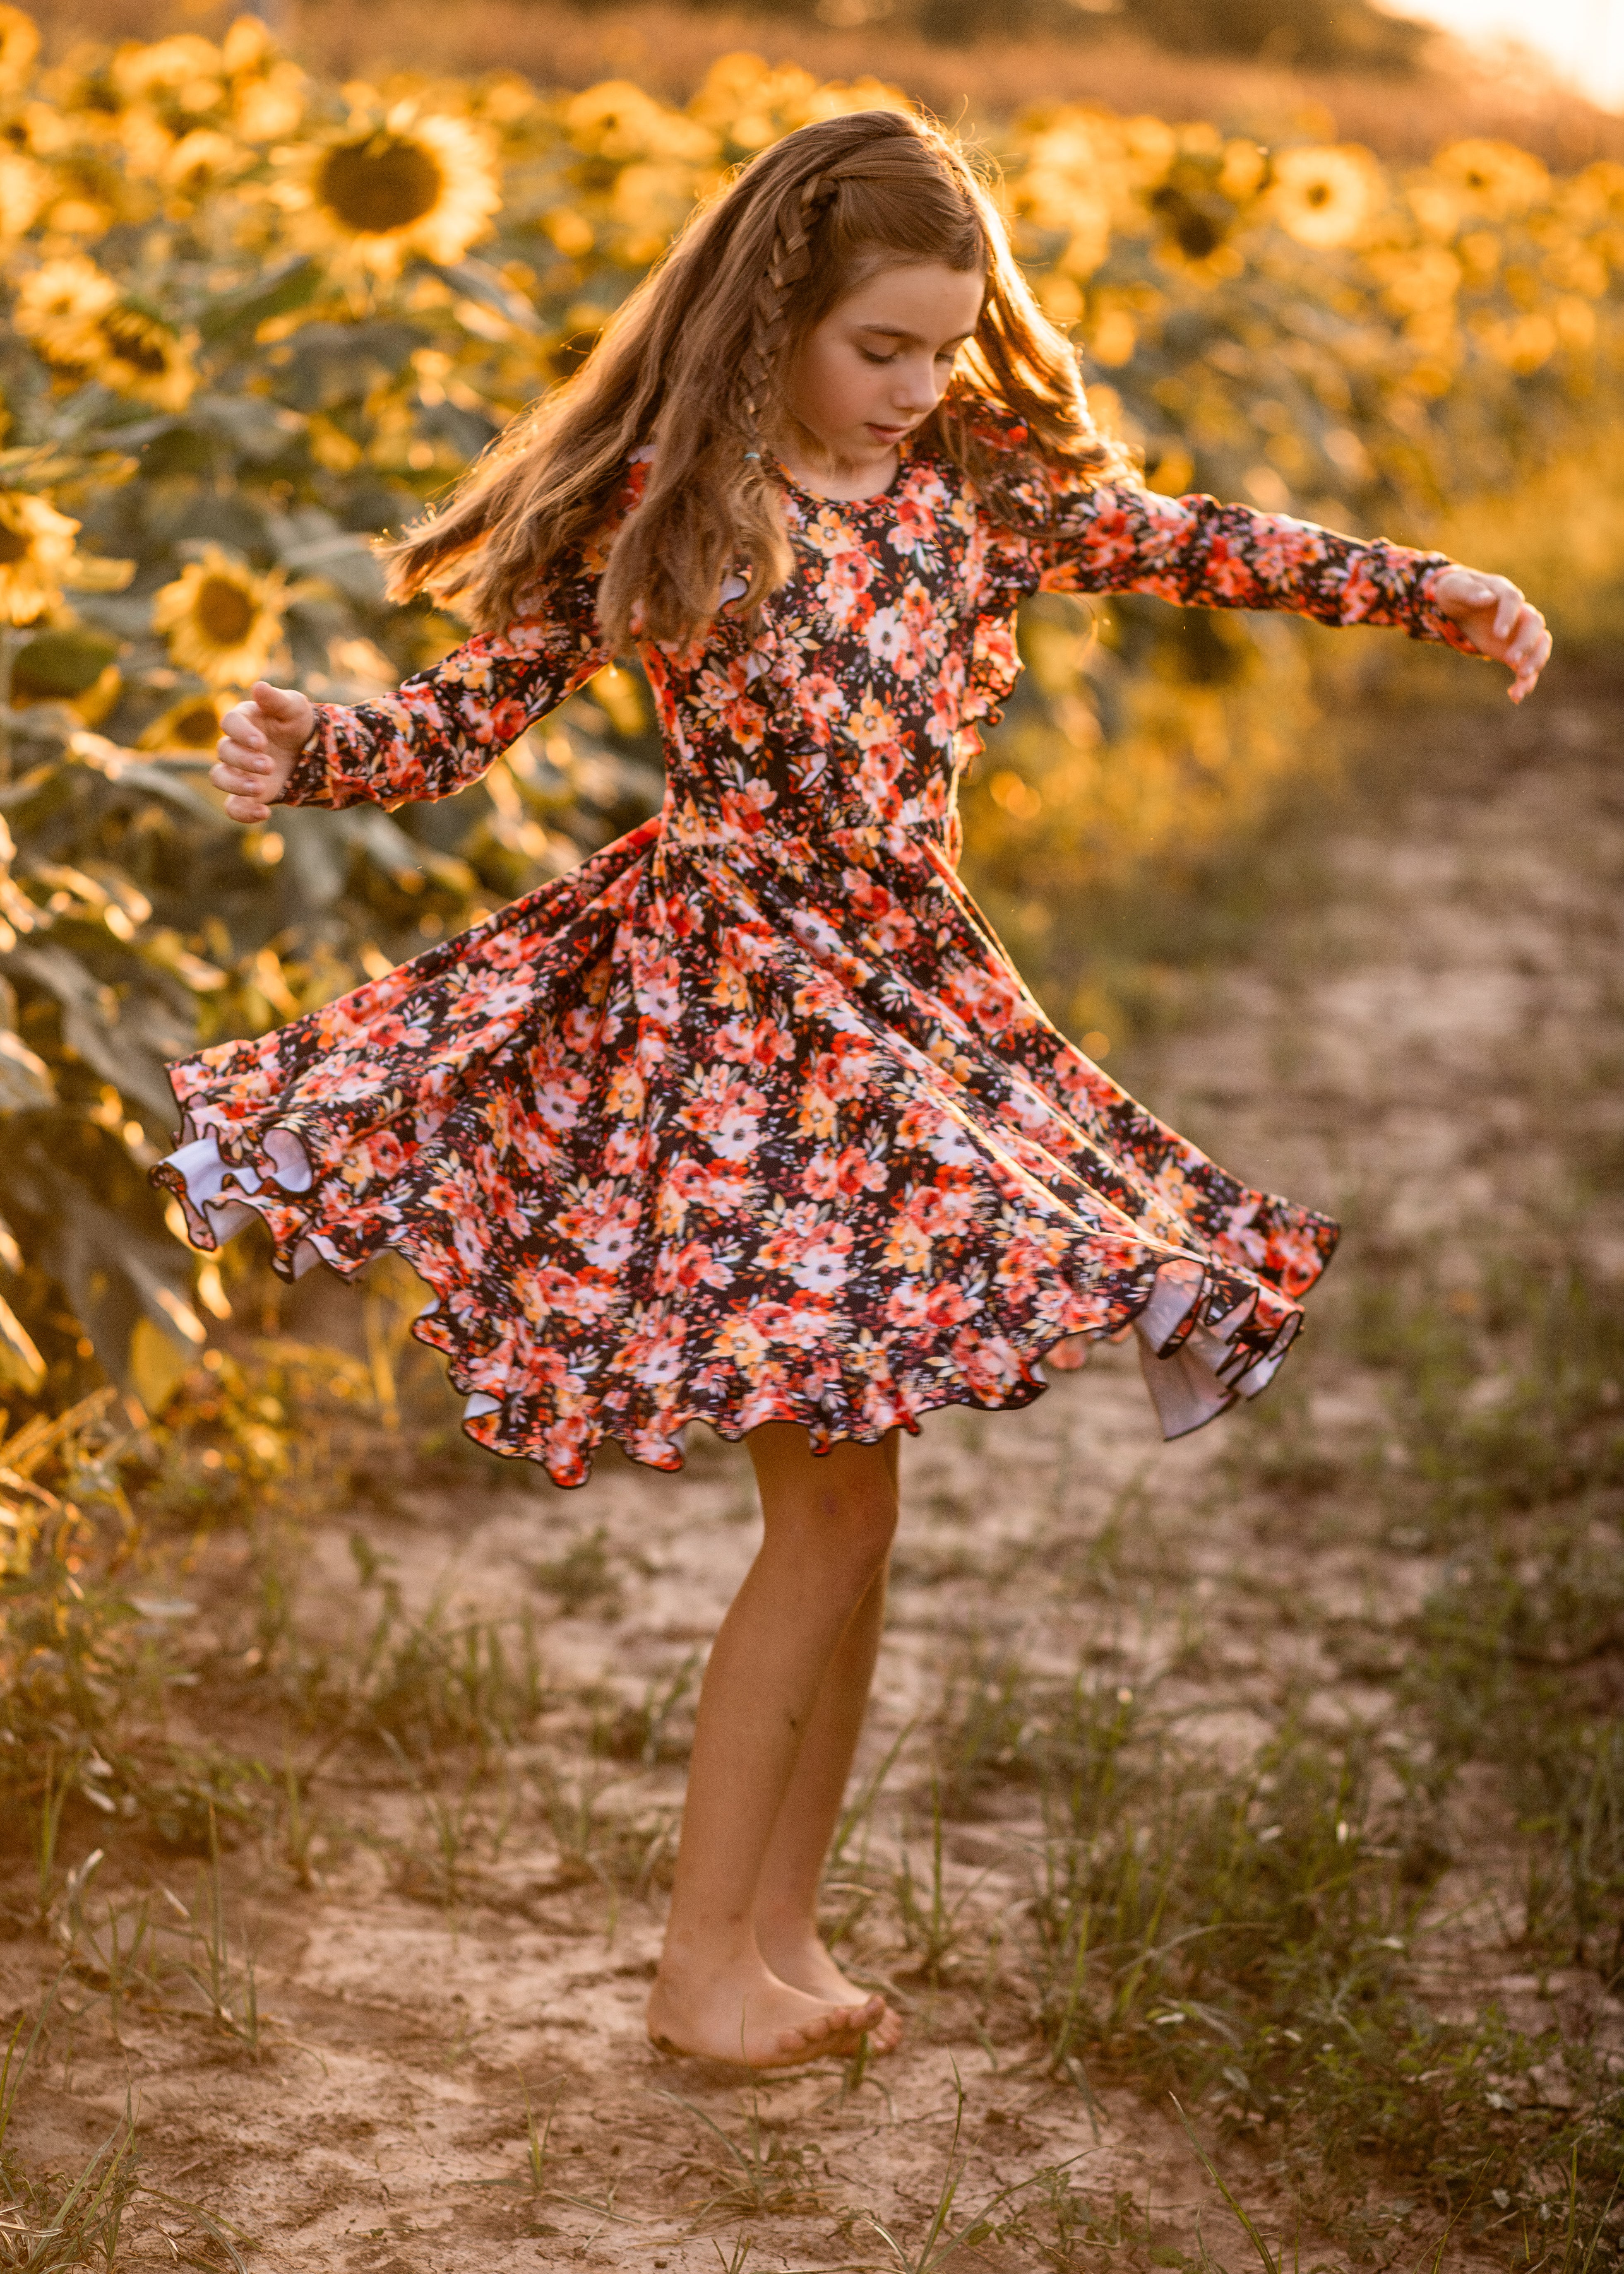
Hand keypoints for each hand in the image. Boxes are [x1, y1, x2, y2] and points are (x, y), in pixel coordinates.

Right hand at [211, 681, 315, 821]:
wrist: (310, 749)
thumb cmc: (297, 722)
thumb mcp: (294, 707)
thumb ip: (276, 699)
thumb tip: (258, 686)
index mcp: (243, 719)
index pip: (229, 722)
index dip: (241, 732)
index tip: (261, 742)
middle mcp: (235, 745)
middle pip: (224, 752)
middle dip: (244, 760)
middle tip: (269, 765)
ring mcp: (238, 770)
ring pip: (220, 778)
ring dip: (236, 785)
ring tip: (260, 789)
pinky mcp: (246, 793)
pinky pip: (232, 806)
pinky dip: (243, 813)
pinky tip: (264, 813)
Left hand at [1431, 567, 1550, 704]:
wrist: (1458, 605)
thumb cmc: (1455, 592)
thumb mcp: (1454, 588)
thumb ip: (1468, 591)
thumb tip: (1487, 598)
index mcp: (1503, 592)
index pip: (1513, 600)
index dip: (1509, 616)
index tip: (1498, 634)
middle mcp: (1518, 612)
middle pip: (1535, 624)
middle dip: (1527, 643)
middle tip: (1511, 661)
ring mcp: (1519, 632)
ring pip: (1540, 645)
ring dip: (1536, 662)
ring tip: (1522, 680)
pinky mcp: (1515, 651)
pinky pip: (1527, 666)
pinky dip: (1525, 682)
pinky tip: (1515, 697)